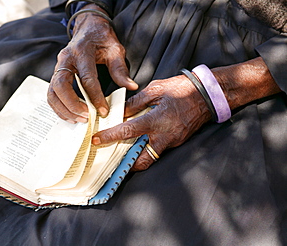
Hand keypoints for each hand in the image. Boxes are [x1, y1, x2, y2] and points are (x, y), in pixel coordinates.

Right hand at [48, 4, 137, 123]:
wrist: (88, 27)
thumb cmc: (102, 38)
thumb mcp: (115, 49)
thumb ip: (120, 69)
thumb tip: (130, 86)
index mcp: (81, 52)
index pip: (87, 78)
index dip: (95, 97)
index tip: (103, 111)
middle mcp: (65, 59)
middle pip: (61, 86)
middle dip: (72, 105)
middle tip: (87, 117)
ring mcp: (58, 67)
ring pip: (52, 92)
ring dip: (64, 109)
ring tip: (79, 120)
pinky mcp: (56, 74)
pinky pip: (52, 94)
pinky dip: (59, 107)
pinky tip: (71, 115)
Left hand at [92, 57, 281, 170]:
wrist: (208, 95)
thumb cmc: (183, 89)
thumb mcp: (156, 89)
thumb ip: (136, 102)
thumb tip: (121, 111)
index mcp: (157, 120)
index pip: (128, 131)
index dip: (110, 136)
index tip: (96, 140)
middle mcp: (164, 136)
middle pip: (141, 160)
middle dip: (124, 163)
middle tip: (110, 158)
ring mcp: (172, 141)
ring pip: (150, 159)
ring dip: (135, 160)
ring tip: (121, 154)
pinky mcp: (176, 142)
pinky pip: (157, 151)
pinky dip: (145, 151)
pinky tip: (136, 144)